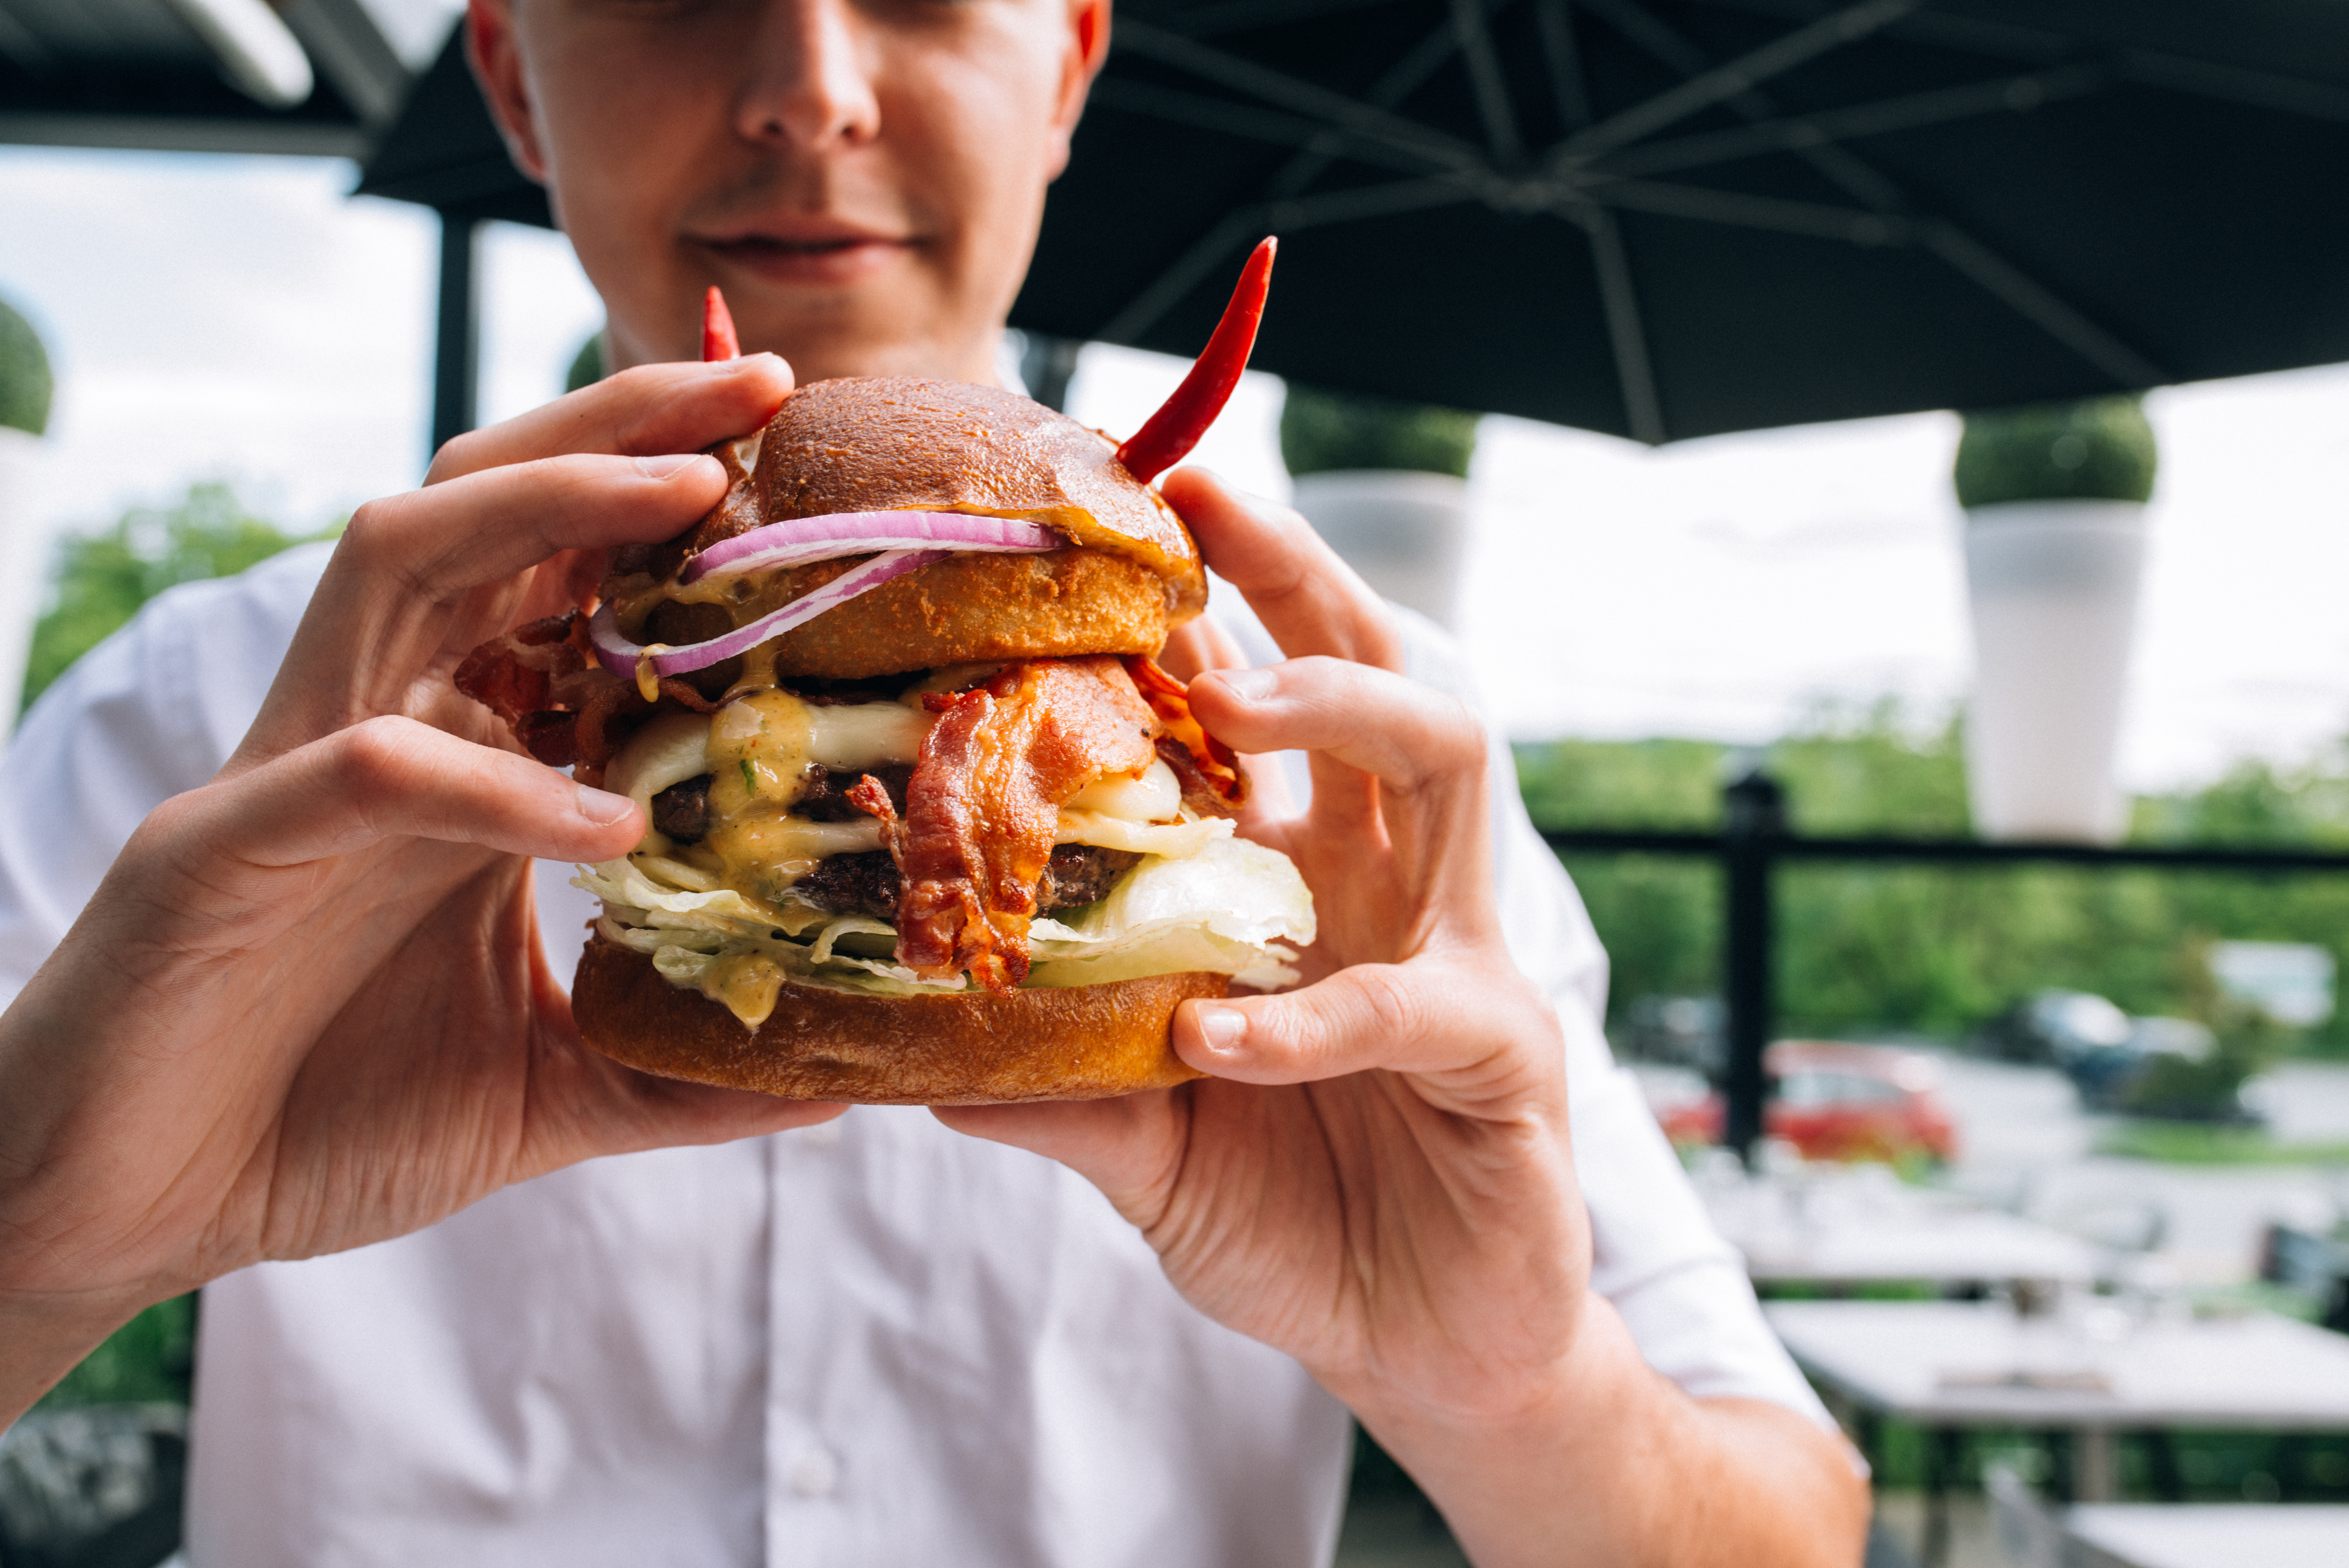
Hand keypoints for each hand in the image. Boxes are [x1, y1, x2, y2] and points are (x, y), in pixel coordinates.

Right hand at [0, 356, 840, 1421]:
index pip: (564, 586)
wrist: (128, 1209)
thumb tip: (830, 1084)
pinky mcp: (217, 848)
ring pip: (403, 555)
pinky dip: (489, 780)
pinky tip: (599, 823)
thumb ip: (673, 1070)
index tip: (803, 473)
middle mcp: (377, 724)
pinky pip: (368, 769)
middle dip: (623, 430)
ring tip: (691, 488)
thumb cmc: (319, 1120)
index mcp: (454, 758)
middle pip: (489, 509)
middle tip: (766, 385)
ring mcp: (291, 769)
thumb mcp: (538, 1091)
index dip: (677, 516)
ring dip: (548, 505)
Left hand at [939, 465, 1586, 1417]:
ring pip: (1448, 764)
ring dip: (1341, 713)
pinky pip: (1411, 1004)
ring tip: (1232, 706)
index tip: (1101, 526)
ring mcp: (1459, 952)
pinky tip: (1222, 1037)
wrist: (1424, 1346)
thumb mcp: (1143, 1143)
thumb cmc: (1294, 1215)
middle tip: (1201, 500)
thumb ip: (1049, 1087)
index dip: (1195, 616)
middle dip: (1299, 576)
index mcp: (1303, 881)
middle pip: (1372, 673)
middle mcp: (1387, 884)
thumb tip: (901, 1047)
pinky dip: (1315, 1014)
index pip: (1255, 713)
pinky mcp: (1505, 1052)